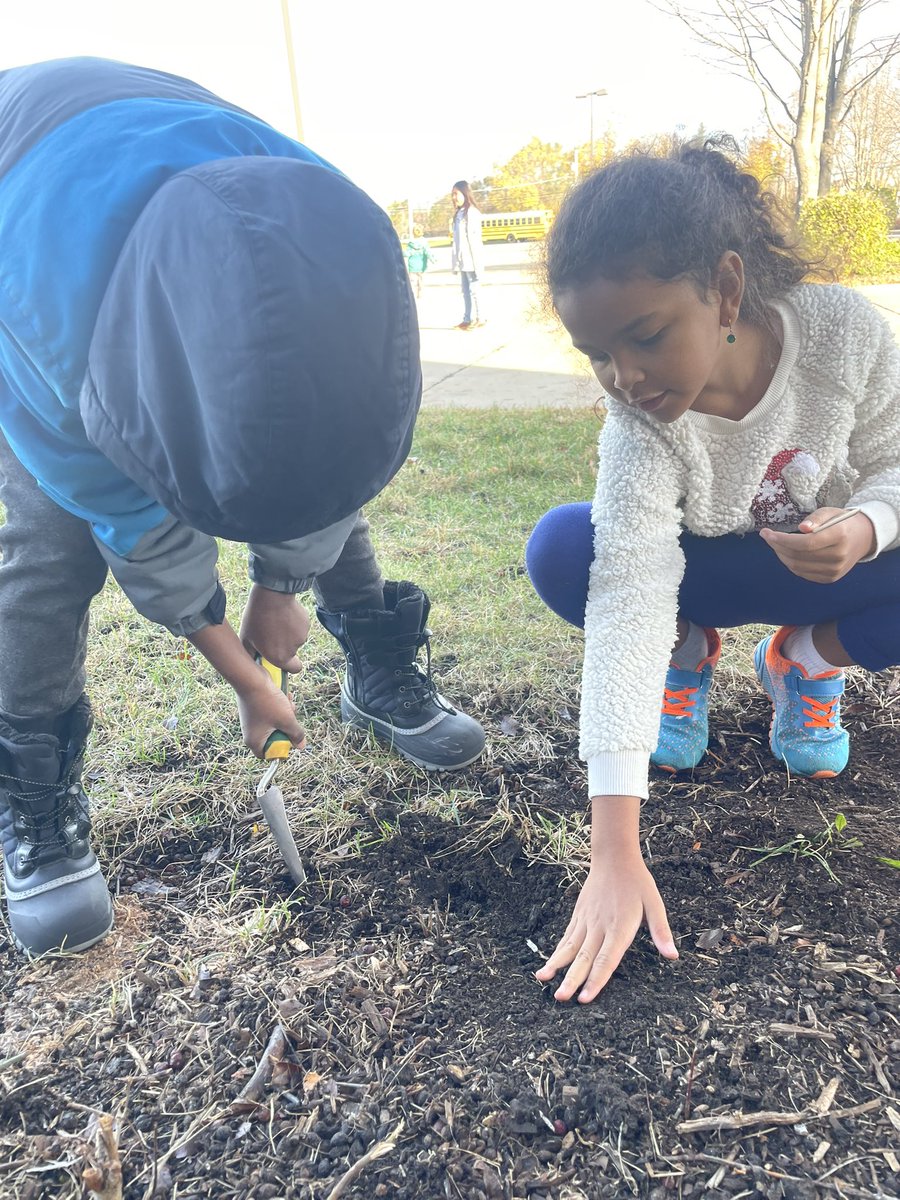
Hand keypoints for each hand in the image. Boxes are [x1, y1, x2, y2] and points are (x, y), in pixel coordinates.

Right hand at [186, 618, 305, 756]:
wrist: (251, 677)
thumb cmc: (267, 701)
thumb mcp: (287, 720)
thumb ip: (296, 734)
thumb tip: (301, 746)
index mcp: (254, 741)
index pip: (269, 755)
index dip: (282, 749)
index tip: (291, 739)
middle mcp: (251, 732)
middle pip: (275, 738)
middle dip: (287, 727)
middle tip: (292, 718)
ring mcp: (253, 719)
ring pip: (276, 723)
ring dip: (286, 714)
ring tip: (289, 703)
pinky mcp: (256, 708)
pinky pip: (272, 712)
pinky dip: (280, 706)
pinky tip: (285, 696)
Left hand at [239, 584, 309, 671]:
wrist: (272, 595)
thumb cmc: (256, 618)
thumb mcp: (246, 638)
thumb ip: (250, 654)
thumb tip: (250, 661)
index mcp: (280, 657)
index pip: (294, 669)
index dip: (289, 665)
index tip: (280, 658)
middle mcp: (294, 649)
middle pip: (292, 651)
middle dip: (284, 645)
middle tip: (271, 633)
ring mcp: (302, 635)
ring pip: (296, 638)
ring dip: (288, 633)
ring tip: (275, 621)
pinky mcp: (306, 623)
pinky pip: (300, 626)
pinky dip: (293, 622)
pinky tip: (283, 614)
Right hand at [536, 821, 677, 1002]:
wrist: (614, 856)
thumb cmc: (638, 882)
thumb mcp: (655, 904)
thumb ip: (661, 931)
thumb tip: (673, 956)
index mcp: (619, 927)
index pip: (606, 960)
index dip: (596, 980)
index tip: (584, 998)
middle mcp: (599, 927)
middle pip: (584, 958)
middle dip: (571, 979)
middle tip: (561, 998)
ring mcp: (586, 921)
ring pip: (569, 947)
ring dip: (556, 965)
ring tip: (542, 979)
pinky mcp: (579, 915)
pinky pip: (567, 937)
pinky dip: (557, 952)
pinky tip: (548, 964)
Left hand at [759, 507, 875, 582]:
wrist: (863, 538)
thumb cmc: (841, 522)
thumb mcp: (829, 512)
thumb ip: (815, 518)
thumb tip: (802, 528)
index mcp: (839, 536)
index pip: (806, 543)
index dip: (782, 540)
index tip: (766, 533)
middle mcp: (838, 556)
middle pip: (798, 556)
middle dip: (777, 546)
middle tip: (767, 536)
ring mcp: (835, 570)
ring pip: (797, 567)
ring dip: (781, 555)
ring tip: (775, 544)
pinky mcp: (830, 578)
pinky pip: (803, 573)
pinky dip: (790, 563)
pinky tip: (786, 553)